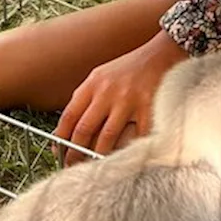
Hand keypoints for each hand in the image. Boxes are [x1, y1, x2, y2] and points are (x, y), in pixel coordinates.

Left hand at [53, 31, 189, 166]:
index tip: (58, 153)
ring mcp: (128, 101)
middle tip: (72, 166)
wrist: (162, 52)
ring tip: (94, 168)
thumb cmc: (132, 66)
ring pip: (106, 138)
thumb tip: (71, 126)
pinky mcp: (148, 107)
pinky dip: (130, 150)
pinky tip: (125, 159)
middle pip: (84, 130)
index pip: (69, 116)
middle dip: (75, 153)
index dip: (61, 138)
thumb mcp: (103, 74)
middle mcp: (107, 92)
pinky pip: (136, 136)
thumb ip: (88, 96)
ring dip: (97, 157)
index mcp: (93, 84)